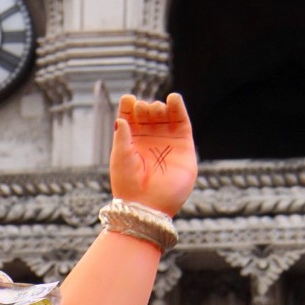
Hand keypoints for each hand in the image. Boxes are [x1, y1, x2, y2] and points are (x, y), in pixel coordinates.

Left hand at [108, 93, 196, 216]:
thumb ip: (122, 136)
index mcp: (131, 141)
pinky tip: (174, 99)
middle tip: (142, 109)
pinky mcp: (183, 145)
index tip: (128, 99)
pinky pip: (182, 122)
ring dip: (160, 106)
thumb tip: (121, 119)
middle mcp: (149, 140)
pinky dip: (179, 108)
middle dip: (145, 107)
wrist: (147, 205)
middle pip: (148, 114)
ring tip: (156, 108)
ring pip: (165, 115)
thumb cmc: (129, 184)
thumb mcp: (121, 157)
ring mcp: (166, 141)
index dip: (129, 106)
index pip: (130, 117)